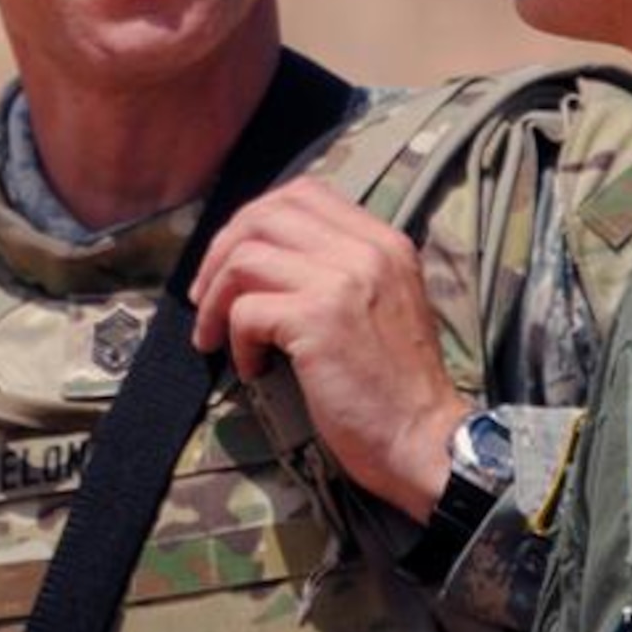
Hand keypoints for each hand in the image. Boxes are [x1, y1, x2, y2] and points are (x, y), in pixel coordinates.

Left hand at [190, 175, 470, 522]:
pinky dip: (236, 339)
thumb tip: (269, 259)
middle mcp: (365, 250)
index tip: (235, 260)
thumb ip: (343, 270)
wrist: (424, 438)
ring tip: (217, 335)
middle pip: (265, 215)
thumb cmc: (398, 385)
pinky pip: (247, 310)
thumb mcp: (386, 303)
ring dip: (216, 298)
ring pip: (245, 258)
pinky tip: (252, 367)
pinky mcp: (318, 321)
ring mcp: (341, 281)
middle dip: (221, 252)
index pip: (304, 192)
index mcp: (384, 241)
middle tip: (207, 296)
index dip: (255, 220)